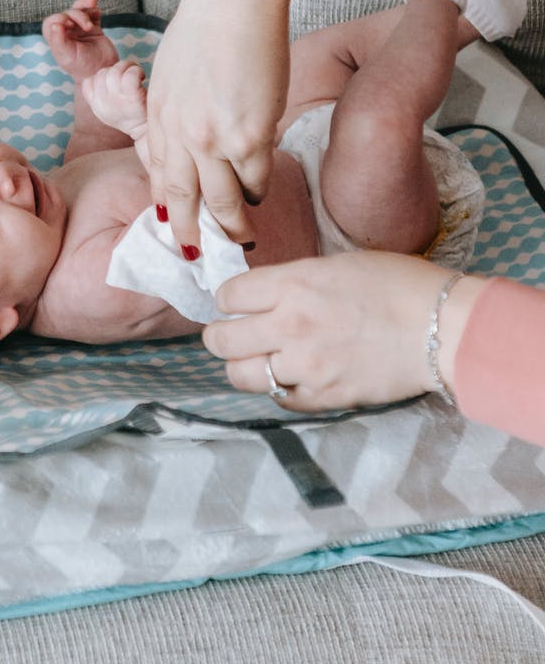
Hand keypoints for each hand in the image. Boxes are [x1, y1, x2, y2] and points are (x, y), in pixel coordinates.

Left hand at [42, 0, 119, 82]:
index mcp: (57, 40)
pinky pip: (92, 13)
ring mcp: (80, 29)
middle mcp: (67, 33)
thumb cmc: (82, 67)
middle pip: (67, 14)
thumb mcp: (67, 56)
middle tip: (87, 27)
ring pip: (79, 10)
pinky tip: (98, 11)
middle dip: (77, 15)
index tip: (69, 24)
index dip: (58, 18)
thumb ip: (59, 41)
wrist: (103, 70)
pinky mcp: (94, 28)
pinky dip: (94, 9)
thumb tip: (55, 24)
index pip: (52, 22)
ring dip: (85, 7)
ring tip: (95, 11)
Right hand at [81, 59, 146, 139]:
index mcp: (97, 106)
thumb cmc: (134, 117)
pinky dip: (136, 70)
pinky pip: (129, 75)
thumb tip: (104, 74)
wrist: (148, 132)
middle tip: (129, 75)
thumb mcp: (111, 110)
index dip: (101, 77)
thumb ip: (104, 95)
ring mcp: (117, 100)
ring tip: (136, 73)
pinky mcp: (132, 97)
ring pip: (114, 72)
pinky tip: (142, 76)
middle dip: (116, 69)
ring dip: (126, 67)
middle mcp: (103, 104)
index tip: (115, 82)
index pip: (88, 83)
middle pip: (101, 74)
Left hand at [146, 0, 291, 250]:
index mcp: (158, 118)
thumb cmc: (204, 29)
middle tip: (199, 257)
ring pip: (224, 202)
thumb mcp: (170, 75)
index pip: (160, 177)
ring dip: (233, 226)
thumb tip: (185, 144)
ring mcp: (214, 139)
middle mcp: (181, 135)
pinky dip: (259, 189)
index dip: (169, 208)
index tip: (175, 228)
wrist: (233, 3)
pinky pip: (256, 178)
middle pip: (186, 200)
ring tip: (242, 240)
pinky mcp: (250, 135)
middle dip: (192, 235)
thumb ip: (174, 114)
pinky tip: (261, 194)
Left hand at [202, 250, 483, 411]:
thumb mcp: (337, 265)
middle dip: (221, 336)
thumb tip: (264, 294)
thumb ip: (294, 281)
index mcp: (293, 285)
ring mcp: (304, 366)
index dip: (229, 300)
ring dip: (244, 366)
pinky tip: (294, 376)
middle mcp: (289, 326)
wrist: (442, 328)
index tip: (238, 303)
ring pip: (240, 375)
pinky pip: (279, 399)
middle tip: (232, 334)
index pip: (227, 296)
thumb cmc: (398, 285)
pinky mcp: (323, 397)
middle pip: (220, 340)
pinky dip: (280, 389)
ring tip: (259, 359)